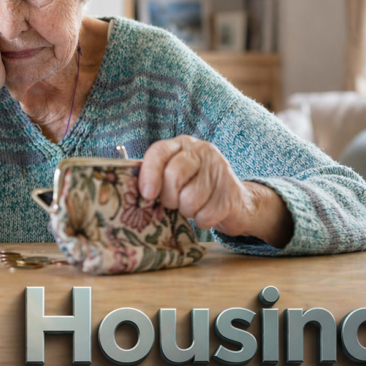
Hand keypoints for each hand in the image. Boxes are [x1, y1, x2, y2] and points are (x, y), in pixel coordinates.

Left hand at [139, 135, 292, 247]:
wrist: (237, 202)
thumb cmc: (195, 189)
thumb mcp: (174, 176)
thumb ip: (155, 176)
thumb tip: (128, 188)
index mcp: (182, 145)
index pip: (159, 152)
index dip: (149, 174)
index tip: (146, 194)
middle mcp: (202, 151)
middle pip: (174, 175)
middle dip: (169, 197)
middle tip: (173, 203)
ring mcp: (220, 169)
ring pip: (190, 198)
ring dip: (187, 211)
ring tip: (192, 208)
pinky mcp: (232, 192)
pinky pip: (207, 214)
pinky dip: (203, 221)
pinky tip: (207, 214)